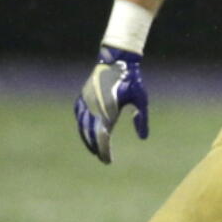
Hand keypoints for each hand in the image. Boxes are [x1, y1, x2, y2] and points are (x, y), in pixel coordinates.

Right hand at [74, 46, 148, 163]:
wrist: (117, 59)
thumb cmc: (132, 79)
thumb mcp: (141, 99)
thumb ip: (141, 118)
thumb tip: (143, 138)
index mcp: (107, 111)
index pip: (102, 138)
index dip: (104, 151)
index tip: (108, 161)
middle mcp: (94, 109)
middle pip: (90, 135)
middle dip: (96, 147)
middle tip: (102, 157)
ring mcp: (86, 101)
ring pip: (82, 126)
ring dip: (87, 138)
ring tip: (94, 148)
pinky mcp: (83, 95)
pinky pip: (78, 114)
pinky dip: (81, 124)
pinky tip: (85, 130)